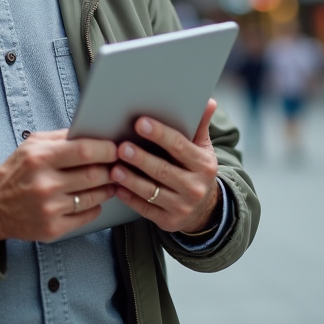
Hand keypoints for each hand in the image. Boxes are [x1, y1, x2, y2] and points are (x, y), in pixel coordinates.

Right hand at [0, 130, 117, 242]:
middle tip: (116, 166)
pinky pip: (88, 215)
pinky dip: (96, 206)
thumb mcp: (31, 145)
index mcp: (41, 158)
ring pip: (95, 196)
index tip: (114, 149)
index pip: (84, 151)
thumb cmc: (16, 172)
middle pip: (95, 175)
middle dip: (111, 169)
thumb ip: (61, 137)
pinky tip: (92, 199)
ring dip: (107, 188)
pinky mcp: (54, 228)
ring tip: (107, 182)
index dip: (106, 149)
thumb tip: (91, 132)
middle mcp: (46, 184)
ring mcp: (50, 209)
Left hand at [111, 99, 220, 233]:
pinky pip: (145, 209)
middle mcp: (195, 187)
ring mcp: (182, 206)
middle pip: (164, 171)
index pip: (180, 147)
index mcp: (204, 165)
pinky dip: (129, 198)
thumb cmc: (196, 170)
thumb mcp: (202, 149)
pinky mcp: (168, 221)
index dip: (160, 134)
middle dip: (141, 159)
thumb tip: (209, 101)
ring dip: (131, 180)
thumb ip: (200, 126)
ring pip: (152, 192)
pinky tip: (116, 187)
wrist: (205, 209)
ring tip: (114, 168)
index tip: (140, 123)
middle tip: (121, 147)